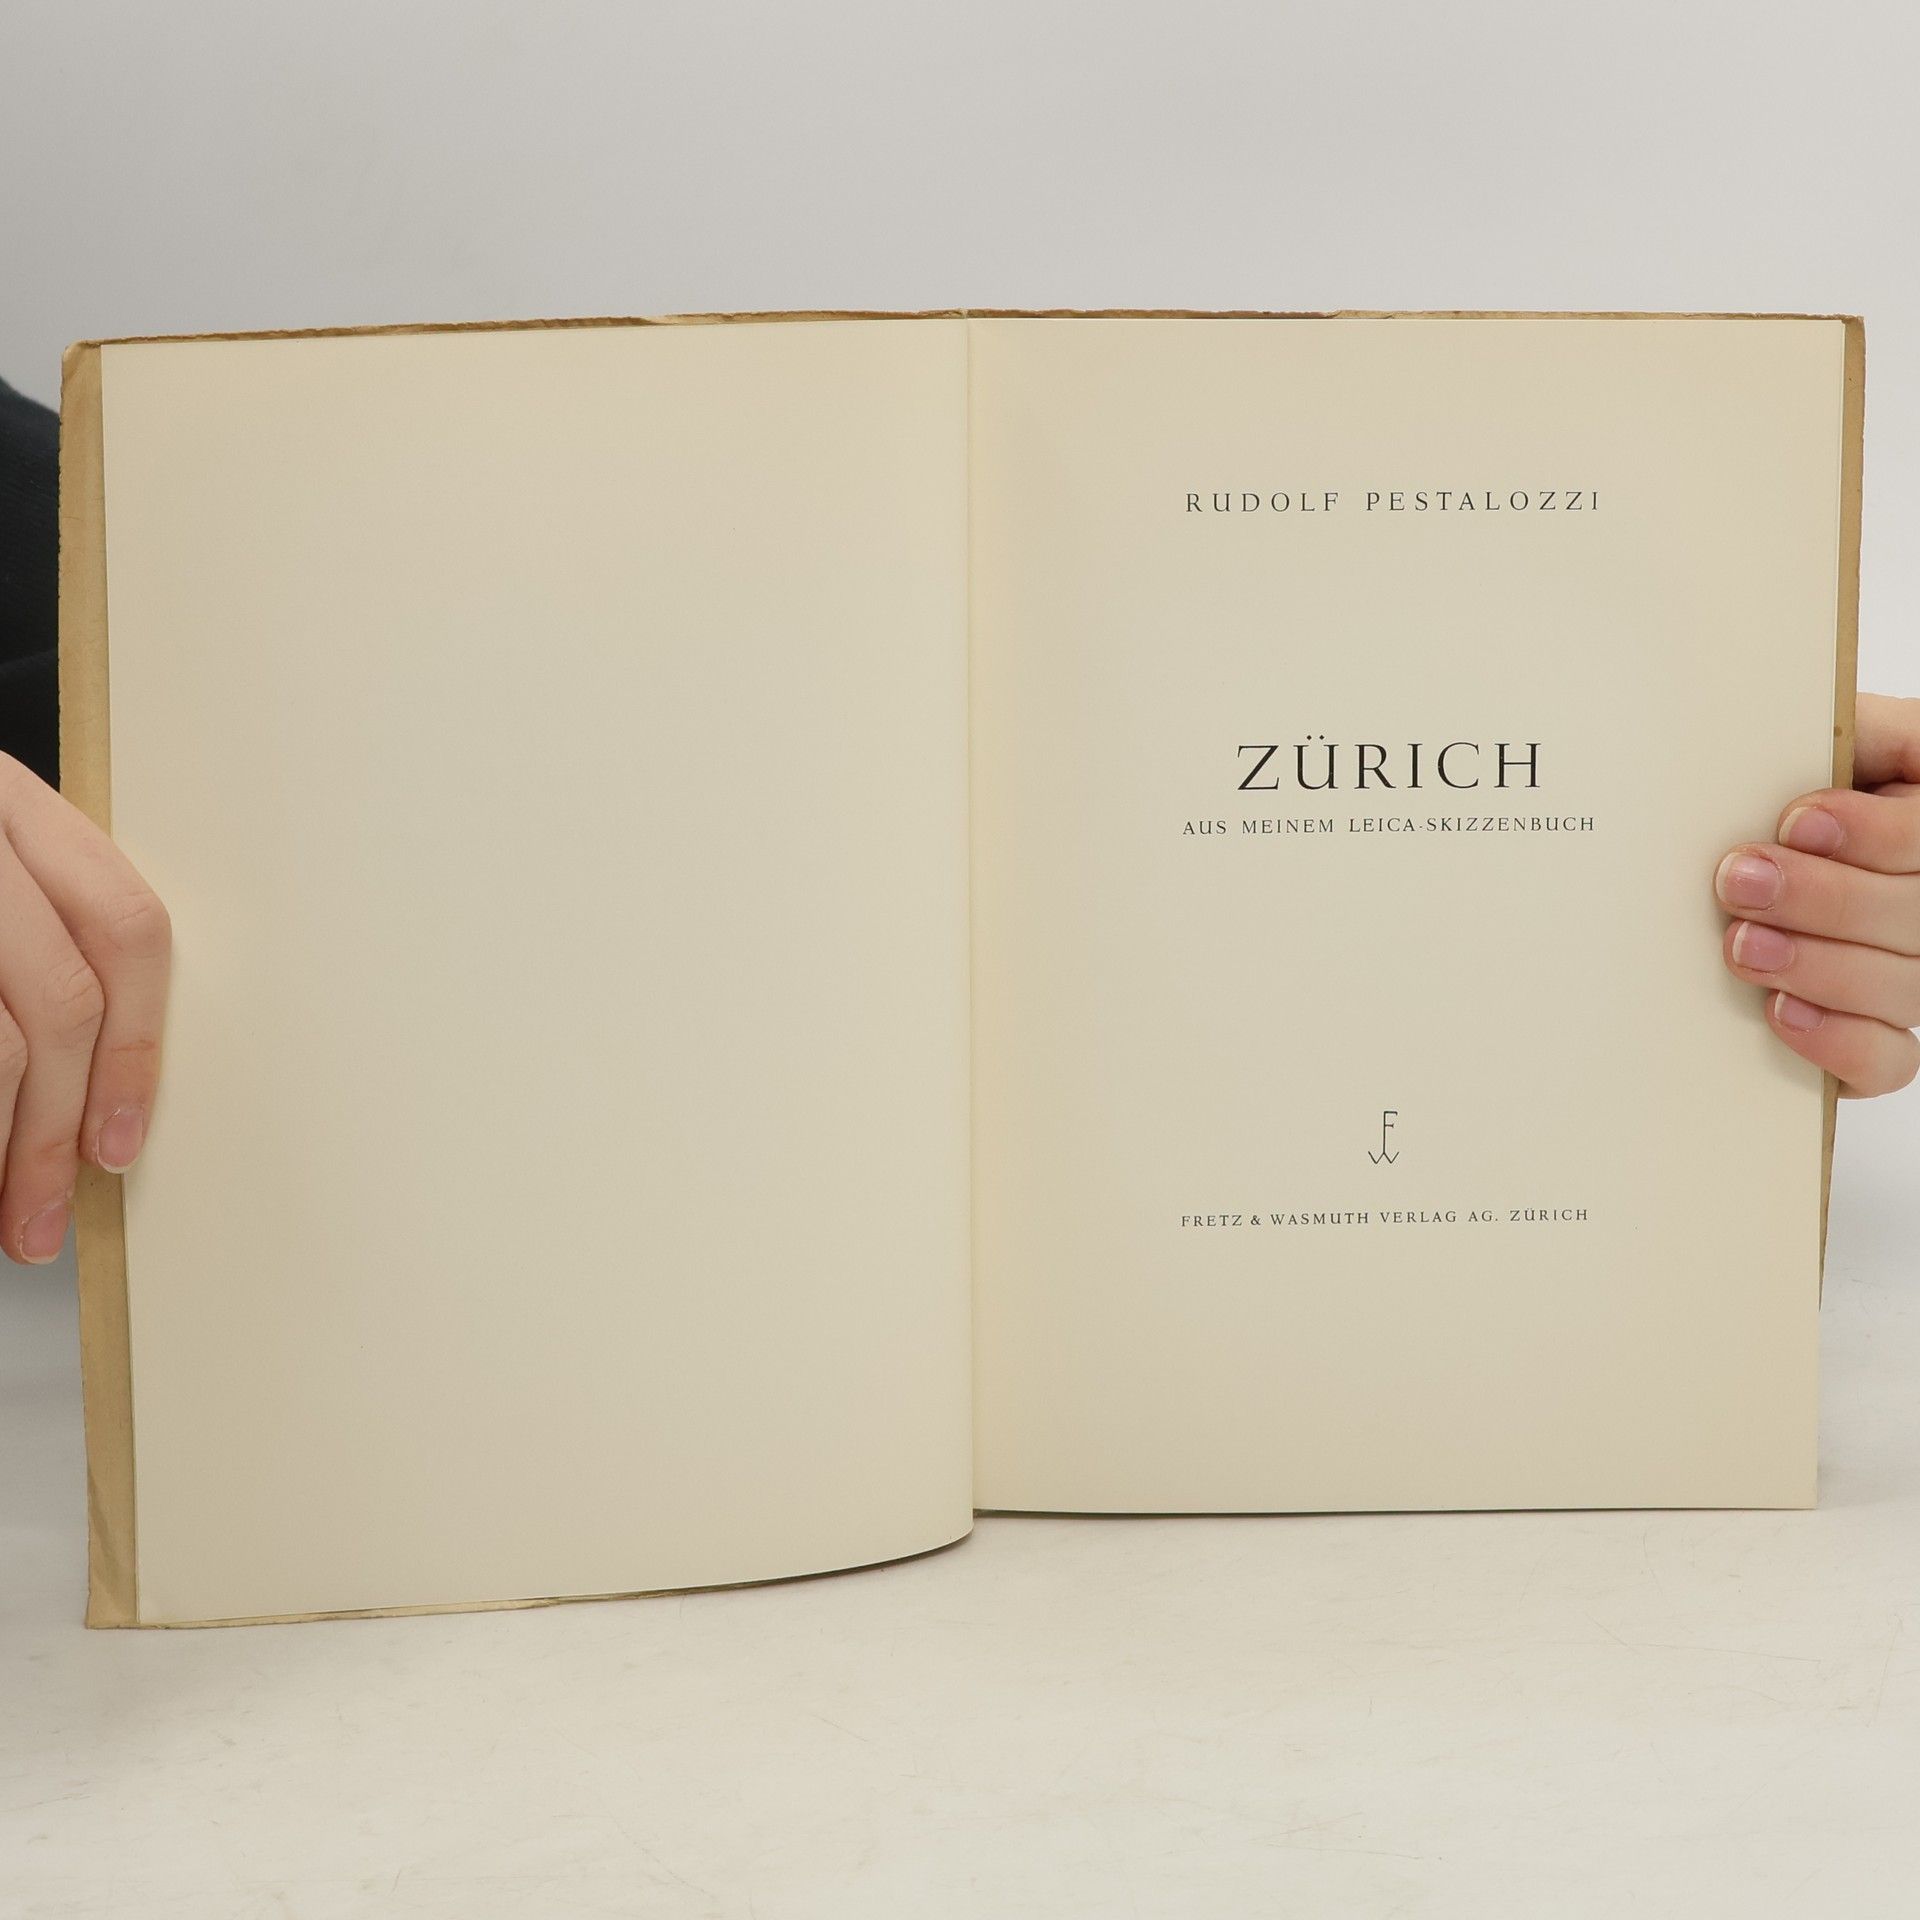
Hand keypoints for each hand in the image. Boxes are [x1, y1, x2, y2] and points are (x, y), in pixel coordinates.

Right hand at [0, 754, 170, 1264]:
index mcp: (10, 803)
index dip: (135, 1050)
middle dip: (55, 1127)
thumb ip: (31, 942)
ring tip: (0, 1209)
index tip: (119, 1141)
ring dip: (4, 1139)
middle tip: (42, 1212)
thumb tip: (84, 1089)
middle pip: (61, 998)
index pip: (124, 929)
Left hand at [1717, 692, 1919, 1096]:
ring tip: (1741, 944)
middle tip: (1740, 880)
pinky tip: (1780, 1011)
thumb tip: (1810, 723)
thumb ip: (1842, 731)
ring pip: (1906, 987)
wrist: (1749, 846)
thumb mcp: (1823, 736)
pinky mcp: (1878, 1033)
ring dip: (1820, 967)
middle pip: (1919, 913)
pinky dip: (1837, 1041)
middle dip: (1827, 899)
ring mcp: (1913, 968)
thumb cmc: (1789, 780)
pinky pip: (1888, 1060)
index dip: (1876, 833)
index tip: (1796, 821)